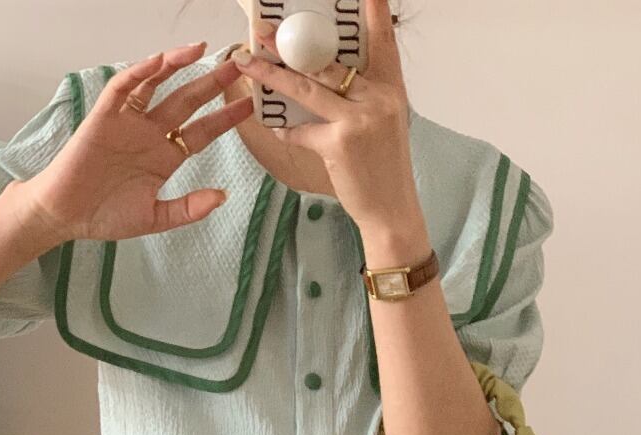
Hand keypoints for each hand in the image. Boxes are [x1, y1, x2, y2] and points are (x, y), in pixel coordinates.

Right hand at [18, 43, 253, 242]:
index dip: (225, 118)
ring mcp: (127, 123)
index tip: (250, 106)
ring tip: (202, 50)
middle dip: (212, 83)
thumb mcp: (156, 218)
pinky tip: (159, 61)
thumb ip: (188, 208)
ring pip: (157, 86)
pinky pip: (123, 89)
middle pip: (187, 102)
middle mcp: (150, 135)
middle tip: (238, 66)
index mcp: (165, 157)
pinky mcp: (103, 117)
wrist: (66, 216)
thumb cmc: (107, 216)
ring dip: (178, 66)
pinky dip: (139, 73)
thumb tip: (222, 196)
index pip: (202, 132)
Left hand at [231, 0, 421, 235]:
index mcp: (392, 90)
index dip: (372, 14)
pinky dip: (287, 131)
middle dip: (292, 45)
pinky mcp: (340, 143)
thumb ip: (363, 99)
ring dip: (273, 75)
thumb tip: (325, 80)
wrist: (392, 209)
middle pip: (328, 61)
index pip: (383, 42)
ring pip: (308, 88)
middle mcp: (379, 98)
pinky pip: (302, 130)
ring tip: (248, 62)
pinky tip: (278, 129)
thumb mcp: (384, 125)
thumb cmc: (385, 168)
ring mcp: (360, 119)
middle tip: (265, 31)